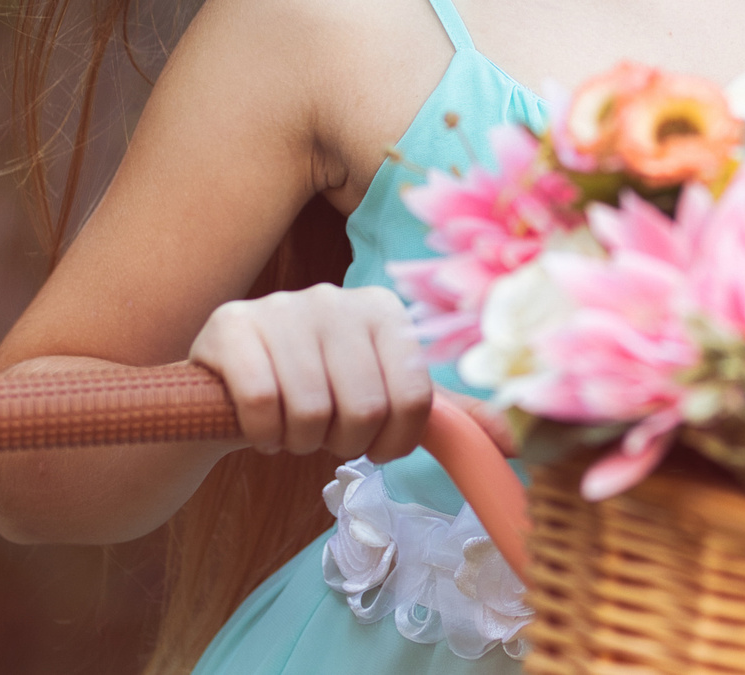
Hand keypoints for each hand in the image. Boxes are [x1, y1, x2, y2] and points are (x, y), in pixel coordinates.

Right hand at [189, 283, 432, 463]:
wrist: (232, 387)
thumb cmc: (321, 392)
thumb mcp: (386, 396)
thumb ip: (450, 417)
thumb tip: (513, 444)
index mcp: (383, 311)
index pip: (413, 397)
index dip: (393, 442)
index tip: (374, 448)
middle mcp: (335, 297)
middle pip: (364, 408)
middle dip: (344, 444)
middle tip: (325, 437)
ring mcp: (281, 306)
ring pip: (311, 409)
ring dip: (301, 442)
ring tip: (292, 429)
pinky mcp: (231, 324)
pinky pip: (260, 401)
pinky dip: (262, 432)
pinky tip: (260, 426)